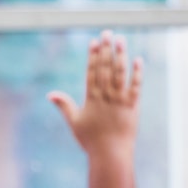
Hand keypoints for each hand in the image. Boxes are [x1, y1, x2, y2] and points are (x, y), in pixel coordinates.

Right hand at [48, 31, 141, 157]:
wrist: (110, 154)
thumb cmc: (90, 141)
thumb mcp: (74, 123)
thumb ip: (64, 106)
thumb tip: (49, 94)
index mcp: (91, 99)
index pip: (92, 72)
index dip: (93, 56)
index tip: (94, 42)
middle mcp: (105, 97)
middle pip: (105, 68)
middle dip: (106, 49)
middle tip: (107, 33)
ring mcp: (120, 100)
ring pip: (120, 74)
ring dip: (120, 55)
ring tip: (121, 40)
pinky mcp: (133, 106)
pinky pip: (136, 86)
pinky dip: (137, 73)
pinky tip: (138, 59)